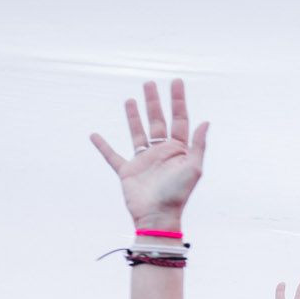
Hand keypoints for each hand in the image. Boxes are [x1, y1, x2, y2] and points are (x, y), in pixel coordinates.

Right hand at [88, 79, 208, 227]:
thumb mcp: (194, 168)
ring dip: (133, 116)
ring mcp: (144, 161)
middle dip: (154, 102)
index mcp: (178, 150)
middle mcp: (161, 152)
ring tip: (130, 99)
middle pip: (157, 121)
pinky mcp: (128, 171)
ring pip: (137, 133)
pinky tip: (94, 135)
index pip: (179, 119)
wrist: (158, 216)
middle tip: (149, 84)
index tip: (176, 82)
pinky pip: (112, 156)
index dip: (178, 100)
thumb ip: (198, 144)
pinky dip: (103, 146)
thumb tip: (206, 121)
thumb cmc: (178, 194)